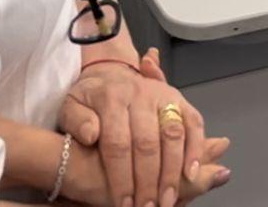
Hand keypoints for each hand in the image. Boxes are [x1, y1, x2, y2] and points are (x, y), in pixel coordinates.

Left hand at [59, 58, 209, 206]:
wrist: (110, 74)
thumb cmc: (91, 100)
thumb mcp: (71, 106)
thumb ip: (77, 120)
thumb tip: (90, 134)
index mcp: (111, 98)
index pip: (117, 142)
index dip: (121, 177)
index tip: (122, 204)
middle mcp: (141, 93)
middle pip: (147, 142)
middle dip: (148, 182)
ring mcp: (163, 95)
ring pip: (173, 134)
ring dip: (172, 171)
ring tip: (167, 201)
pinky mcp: (180, 99)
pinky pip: (194, 122)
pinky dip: (196, 148)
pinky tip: (192, 174)